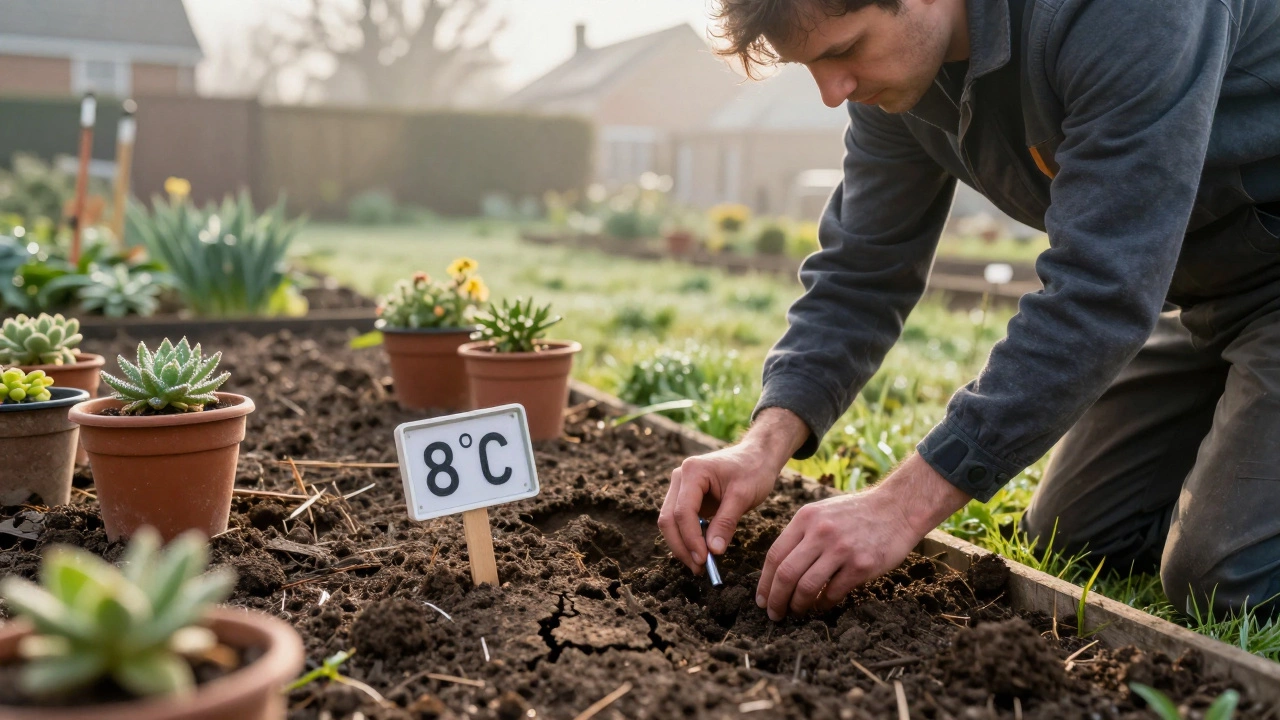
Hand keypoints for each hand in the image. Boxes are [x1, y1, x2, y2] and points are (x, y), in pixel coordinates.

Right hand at [658, 408, 809, 571]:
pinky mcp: (687, 498)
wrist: (757, 456)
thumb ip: (726, 522)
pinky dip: (688, 539)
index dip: (691, 539)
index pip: (682, 512)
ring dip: (682, 545)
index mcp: (692, 471)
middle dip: (682, 546)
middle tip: (699, 569)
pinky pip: (680, 522)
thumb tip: (713, 551)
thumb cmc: (753, 470)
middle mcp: (680, 478)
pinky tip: (701, 553)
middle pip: (668, 519)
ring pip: (670, 523)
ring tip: (701, 565)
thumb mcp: (743, 496)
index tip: (704, 560)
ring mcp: (681, 488)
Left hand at [756, 453, 970, 619]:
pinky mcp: (861, 565)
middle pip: (786, 574)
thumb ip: (800, 535)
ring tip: (796, 612)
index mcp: (805, 519)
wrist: (897, 509)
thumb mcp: (822, 513)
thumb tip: (777, 570)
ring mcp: (841, 549)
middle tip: (774, 614)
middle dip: (776, 600)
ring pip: (807, 587)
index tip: (762, 600)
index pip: (775, 556)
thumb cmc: (856, 514)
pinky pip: (833, 593)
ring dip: (797, 605)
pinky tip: (821, 606)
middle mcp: (820, 532)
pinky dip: (823, 604)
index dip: (764, 583)